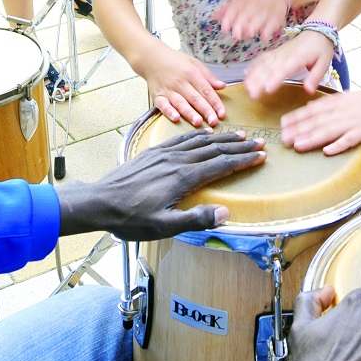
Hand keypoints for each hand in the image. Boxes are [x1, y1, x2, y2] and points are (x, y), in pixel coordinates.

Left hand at [57, 129, 265, 239]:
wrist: (99, 202)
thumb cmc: (131, 219)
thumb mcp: (164, 226)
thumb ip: (196, 219)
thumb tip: (225, 214)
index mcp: (184, 178)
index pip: (221, 165)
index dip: (243, 160)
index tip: (261, 156)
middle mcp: (178, 161)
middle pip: (215, 149)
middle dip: (240, 146)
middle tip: (260, 142)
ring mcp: (165, 154)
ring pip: (201, 140)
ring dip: (223, 137)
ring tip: (240, 135)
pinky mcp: (153, 152)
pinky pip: (182, 138)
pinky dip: (199, 134)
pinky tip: (205, 133)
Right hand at [138, 45, 226, 126]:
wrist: (151, 58)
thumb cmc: (175, 61)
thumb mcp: (194, 63)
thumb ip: (209, 76)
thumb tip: (222, 86)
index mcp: (191, 73)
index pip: (206, 90)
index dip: (215, 103)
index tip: (222, 113)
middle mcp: (180, 82)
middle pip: (195, 99)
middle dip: (205, 111)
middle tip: (214, 122)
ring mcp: (168, 90)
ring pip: (181, 103)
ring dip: (189, 114)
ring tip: (198, 122)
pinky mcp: (157, 96)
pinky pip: (163, 105)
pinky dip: (169, 111)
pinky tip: (176, 118)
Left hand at [213, 0, 287, 43]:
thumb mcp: (241, 1)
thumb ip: (227, 10)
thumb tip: (213, 17)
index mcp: (243, 1)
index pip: (234, 8)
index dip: (228, 19)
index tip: (224, 29)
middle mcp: (253, 5)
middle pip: (246, 14)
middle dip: (240, 25)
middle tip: (236, 36)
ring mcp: (265, 10)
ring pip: (259, 18)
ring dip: (254, 26)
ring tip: (249, 34)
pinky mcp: (276, 16)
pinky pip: (273, 23)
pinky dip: (268, 30)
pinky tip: (264, 37)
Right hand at [244, 29, 334, 97]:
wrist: (318, 30)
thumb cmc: (321, 48)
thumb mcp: (324, 63)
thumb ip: (315, 77)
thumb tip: (308, 91)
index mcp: (297, 58)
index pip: (284, 69)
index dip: (275, 78)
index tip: (267, 88)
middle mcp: (285, 55)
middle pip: (269, 68)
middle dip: (259, 81)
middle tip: (252, 94)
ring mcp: (278, 53)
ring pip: (263, 64)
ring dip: (253, 75)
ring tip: (246, 87)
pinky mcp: (275, 52)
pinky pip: (262, 58)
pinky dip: (253, 66)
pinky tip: (246, 74)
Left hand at [281, 84, 360, 154]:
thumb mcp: (342, 97)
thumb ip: (325, 103)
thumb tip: (309, 107)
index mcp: (334, 103)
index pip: (311, 111)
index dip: (296, 117)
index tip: (283, 123)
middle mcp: (339, 113)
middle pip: (316, 122)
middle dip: (299, 130)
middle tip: (283, 138)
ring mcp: (349, 123)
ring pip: (328, 132)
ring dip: (312, 139)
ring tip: (297, 146)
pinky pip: (348, 140)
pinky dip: (337, 145)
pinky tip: (327, 151)